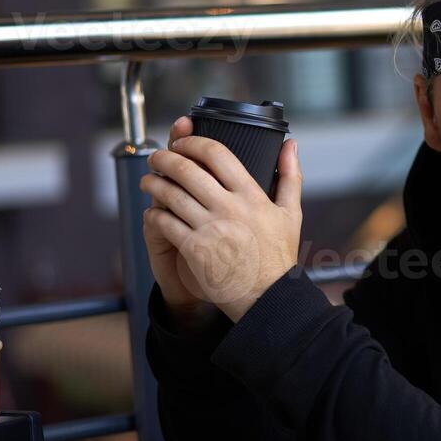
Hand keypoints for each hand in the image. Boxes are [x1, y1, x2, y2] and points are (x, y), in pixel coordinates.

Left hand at [140, 116, 302, 323]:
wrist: (268, 297)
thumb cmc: (278, 257)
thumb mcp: (291, 213)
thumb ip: (290, 175)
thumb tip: (291, 145)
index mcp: (252, 195)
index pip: (217, 154)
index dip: (193, 143)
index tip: (182, 143)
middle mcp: (230, 208)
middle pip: (187, 169)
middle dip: (165, 158)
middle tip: (158, 158)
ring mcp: (210, 228)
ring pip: (170, 194)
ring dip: (153, 184)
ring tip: (149, 182)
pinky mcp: (195, 249)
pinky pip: (165, 222)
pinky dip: (155, 214)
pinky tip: (154, 212)